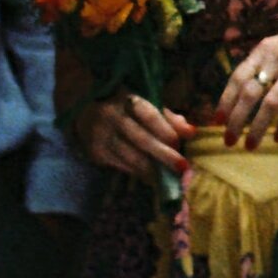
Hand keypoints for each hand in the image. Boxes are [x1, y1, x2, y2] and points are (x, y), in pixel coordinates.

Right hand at [74, 92, 192, 180]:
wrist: (85, 110)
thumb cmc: (126, 108)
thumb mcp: (146, 104)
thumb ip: (168, 118)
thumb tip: (191, 132)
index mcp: (128, 100)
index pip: (150, 115)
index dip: (167, 130)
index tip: (183, 141)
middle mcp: (111, 117)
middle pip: (141, 139)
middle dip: (164, 155)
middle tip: (182, 167)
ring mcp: (100, 136)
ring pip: (130, 156)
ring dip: (153, 169)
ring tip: (170, 177)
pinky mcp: (95, 153)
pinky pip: (121, 166)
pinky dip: (138, 173)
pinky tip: (152, 177)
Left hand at [214, 11, 277, 146]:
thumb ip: (265, 63)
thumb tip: (241, 93)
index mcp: (266, 48)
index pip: (237, 77)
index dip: (225, 101)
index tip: (216, 122)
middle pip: (249, 93)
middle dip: (236, 120)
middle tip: (228, 141)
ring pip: (269, 104)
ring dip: (257, 128)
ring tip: (250, 145)